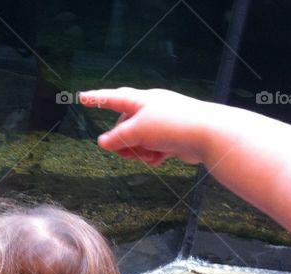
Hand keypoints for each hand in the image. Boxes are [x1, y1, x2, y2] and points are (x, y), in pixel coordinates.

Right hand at [79, 87, 215, 166]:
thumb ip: (116, 138)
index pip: (112, 98)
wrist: (208, 134)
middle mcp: (151, 109)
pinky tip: (161, 159)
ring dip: (138, 151)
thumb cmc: (173, 125)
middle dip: (123, 142)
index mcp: (141, 100)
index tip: (82, 97)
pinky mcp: (172, 137)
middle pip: (124, 126)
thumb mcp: (137, 131)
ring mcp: (162, 123)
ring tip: (149, 155)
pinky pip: (152, 148)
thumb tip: (103, 142)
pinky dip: (153, 155)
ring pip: (137, 141)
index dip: (96, 99)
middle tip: (125, 151)